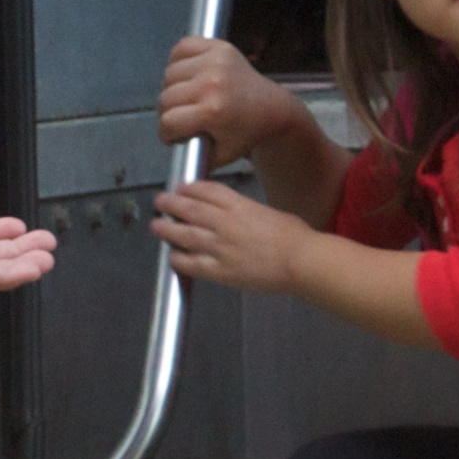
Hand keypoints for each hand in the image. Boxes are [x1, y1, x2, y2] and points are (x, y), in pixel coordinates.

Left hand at [151, 176, 309, 294]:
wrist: (301, 261)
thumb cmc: (294, 238)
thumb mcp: (269, 212)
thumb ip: (247, 212)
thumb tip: (236, 215)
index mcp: (239, 205)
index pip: (206, 190)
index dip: (189, 188)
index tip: (181, 188)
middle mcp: (224, 223)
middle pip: (189, 208)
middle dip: (171, 203)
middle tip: (160, 201)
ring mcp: (220, 246)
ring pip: (184, 234)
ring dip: (167, 229)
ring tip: (156, 226)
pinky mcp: (220, 270)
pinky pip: (191, 263)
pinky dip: (179, 259)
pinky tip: (172, 257)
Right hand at [158, 35, 302, 166]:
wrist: (271, 107)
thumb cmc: (245, 132)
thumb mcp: (220, 155)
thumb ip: (193, 156)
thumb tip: (171, 153)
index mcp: (214, 111)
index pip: (168, 122)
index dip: (166, 134)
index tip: (172, 137)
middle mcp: (213, 83)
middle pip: (165, 99)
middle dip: (168, 113)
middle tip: (181, 119)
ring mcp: (216, 62)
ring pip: (169, 74)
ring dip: (172, 88)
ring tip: (187, 98)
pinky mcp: (219, 47)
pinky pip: (181, 48)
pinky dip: (179, 60)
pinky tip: (189, 75)